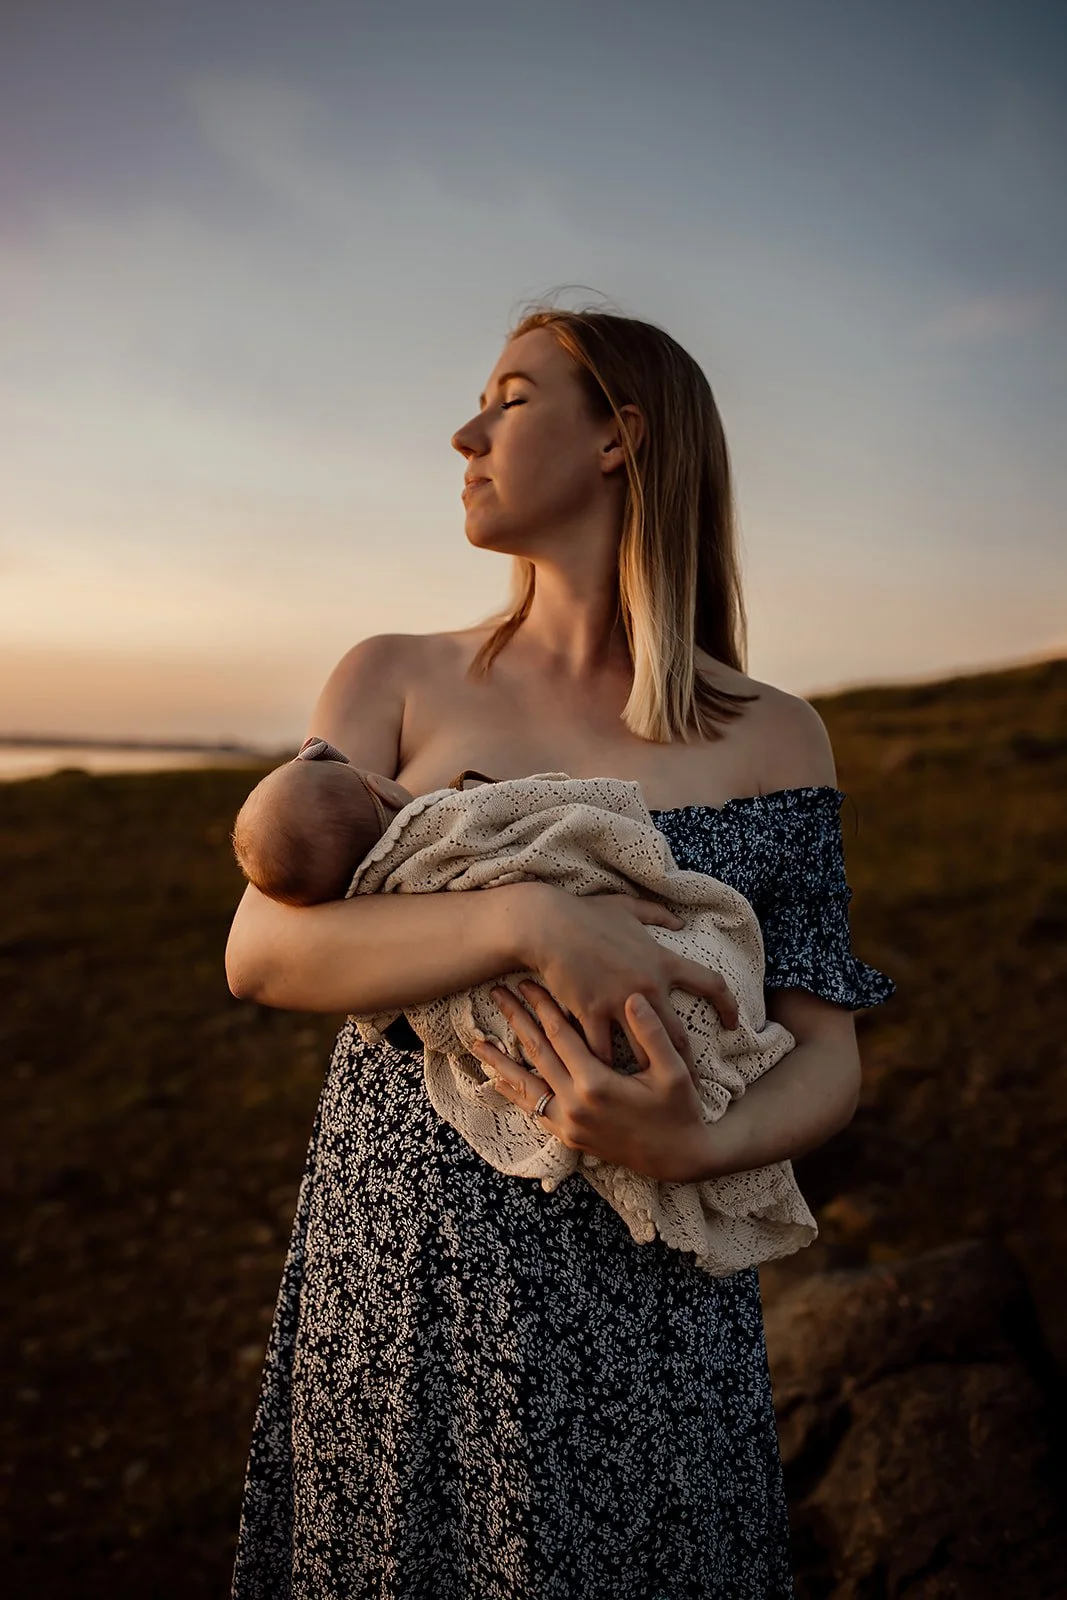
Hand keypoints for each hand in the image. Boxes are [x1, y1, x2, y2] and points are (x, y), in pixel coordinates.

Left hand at [470, 980, 718, 1182]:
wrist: (679, 1158)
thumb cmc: (678, 1109)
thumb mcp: (674, 1071)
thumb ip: (652, 1034)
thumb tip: (633, 997)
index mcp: (597, 1084)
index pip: (560, 1035)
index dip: (542, 1006)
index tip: (527, 982)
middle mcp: (574, 1105)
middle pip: (536, 1054)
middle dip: (516, 1021)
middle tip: (497, 994)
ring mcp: (568, 1123)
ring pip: (526, 1085)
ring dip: (501, 1061)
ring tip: (477, 1042)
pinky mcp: (567, 1136)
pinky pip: (533, 1111)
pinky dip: (514, 1094)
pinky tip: (497, 1082)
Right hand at [520, 886, 737, 1075]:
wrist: (548, 925)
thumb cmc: (586, 914)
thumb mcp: (627, 907)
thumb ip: (657, 915)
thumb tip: (681, 921)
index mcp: (662, 961)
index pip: (711, 984)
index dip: (729, 1005)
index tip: (732, 1023)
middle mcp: (648, 986)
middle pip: (679, 1035)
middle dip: (688, 1062)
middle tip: (693, 1083)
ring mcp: (620, 1002)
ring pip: (644, 1050)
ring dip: (650, 1073)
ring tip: (654, 1095)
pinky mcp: (592, 1013)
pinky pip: (604, 1051)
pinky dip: (607, 1068)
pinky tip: (608, 1083)